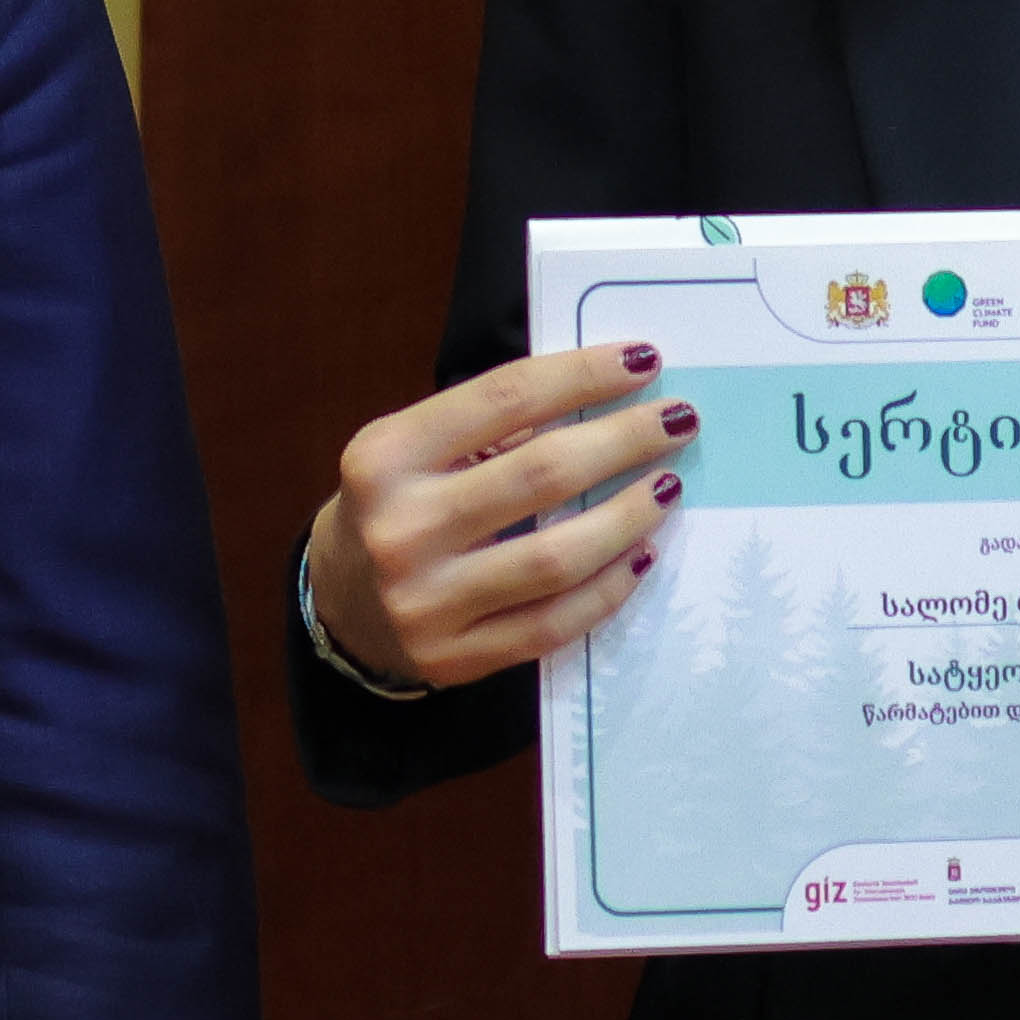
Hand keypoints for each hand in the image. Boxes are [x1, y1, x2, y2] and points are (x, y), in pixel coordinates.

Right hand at [309, 342, 689, 692]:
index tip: (643, 361)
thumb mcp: (415, 448)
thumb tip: (604, 397)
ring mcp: (426, 602)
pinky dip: (609, 587)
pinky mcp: (454, 658)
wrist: (340, 603)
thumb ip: (491, 425)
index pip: (504, 399)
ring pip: (557, 558)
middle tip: (679, 420)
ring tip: (667, 486)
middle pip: (542, 475)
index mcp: (386, 456)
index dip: (582, 375)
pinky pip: (554, 623)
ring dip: (628, 516)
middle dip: (624, 441)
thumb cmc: (397, 504)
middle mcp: (401, 529)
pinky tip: (642, 553)